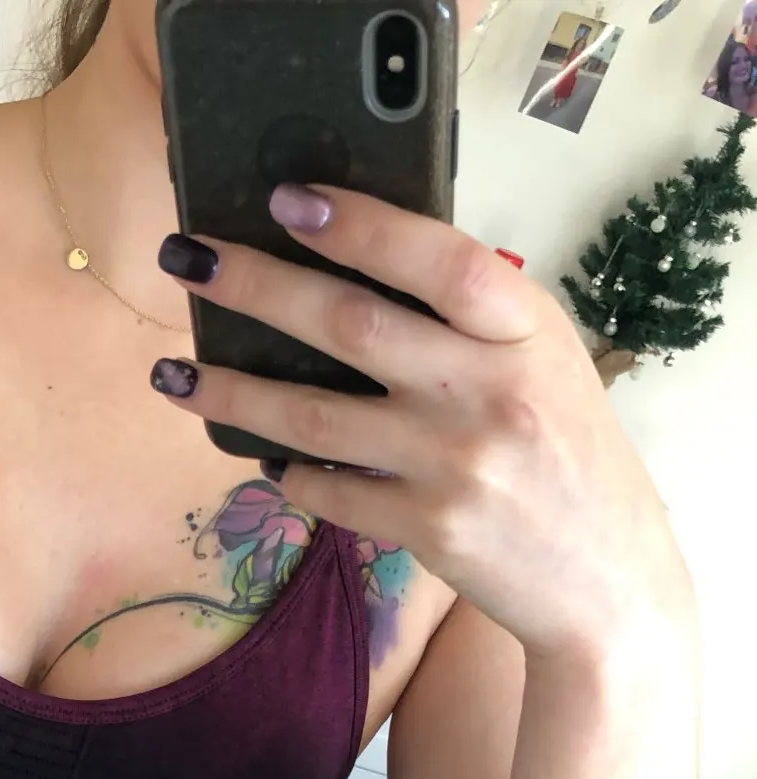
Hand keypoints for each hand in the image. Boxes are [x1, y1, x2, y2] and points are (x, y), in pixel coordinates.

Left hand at [151, 188, 695, 664]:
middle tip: (185, 260)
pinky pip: (329, 491)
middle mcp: (488, 393)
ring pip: (314, 418)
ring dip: (231, 393)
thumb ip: (475, 320)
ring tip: (171, 375)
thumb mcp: (547, 363)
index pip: (438, 260)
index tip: (287, 199)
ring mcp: (452, 466)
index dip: (361, 226)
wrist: (608, 578)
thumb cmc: (569, 453)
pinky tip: (255, 454)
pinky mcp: (425, 530)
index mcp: (525, 332)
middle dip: (255, 288)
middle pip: (351, 327)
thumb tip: (360, 266)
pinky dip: (287, 471)